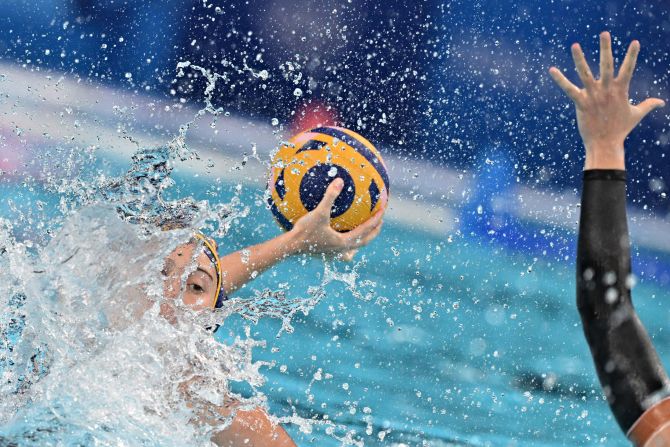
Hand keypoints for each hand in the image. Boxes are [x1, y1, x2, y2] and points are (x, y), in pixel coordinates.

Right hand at [287, 178, 383, 260]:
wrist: (290, 247)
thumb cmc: (305, 231)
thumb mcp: (319, 212)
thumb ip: (330, 196)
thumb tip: (340, 180)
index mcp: (344, 241)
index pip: (366, 230)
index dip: (375, 220)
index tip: (382, 211)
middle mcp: (342, 250)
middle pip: (364, 241)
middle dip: (374, 232)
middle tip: (379, 222)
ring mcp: (334, 254)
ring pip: (353, 250)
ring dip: (360, 241)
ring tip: (363, 234)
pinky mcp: (326, 254)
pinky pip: (340, 251)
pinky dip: (344, 245)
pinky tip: (338, 238)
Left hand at [549, 31, 664, 169]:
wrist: (605, 144)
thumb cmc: (620, 130)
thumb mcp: (636, 115)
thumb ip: (648, 105)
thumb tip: (661, 102)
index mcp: (621, 90)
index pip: (628, 68)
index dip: (632, 55)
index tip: (635, 42)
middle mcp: (607, 89)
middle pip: (607, 65)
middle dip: (606, 48)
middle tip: (604, 33)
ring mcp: (593, 95)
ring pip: (585, 73)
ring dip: (579, 59)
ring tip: (575, 45)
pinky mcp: (581, 102)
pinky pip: (568, 89)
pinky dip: (560, 80)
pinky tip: (552, 70)